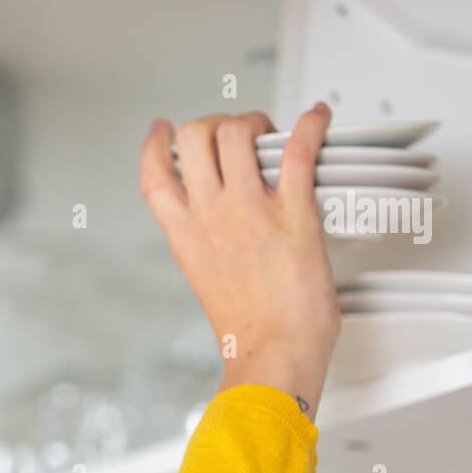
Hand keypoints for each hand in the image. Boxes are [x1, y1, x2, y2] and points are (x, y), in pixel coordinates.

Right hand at [138, 106, 340, 419]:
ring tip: (270, 133)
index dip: (156, 144)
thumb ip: (208, 245)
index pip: (154, 174)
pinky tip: (317, 118)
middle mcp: (210, 215)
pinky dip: (310, 125)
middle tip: (235, 136)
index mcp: (184, 234)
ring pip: (237, 132)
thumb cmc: (249, 331)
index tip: (164, 130)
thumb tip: (225, 228)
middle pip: (195, 136)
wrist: (275, 354)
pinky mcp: (293, 211)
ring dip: (255, 122)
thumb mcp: (207, 280)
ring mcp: (249, 209)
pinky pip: (298, 149)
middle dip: (214, 124)